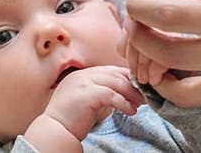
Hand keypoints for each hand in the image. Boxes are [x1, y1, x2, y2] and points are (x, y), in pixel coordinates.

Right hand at [26, 65, 143, 147]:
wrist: (55, 131)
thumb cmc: (70, 120)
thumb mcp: (85, 101)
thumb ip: (99, 93)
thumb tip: (121, 95)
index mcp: (81, 75)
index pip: (109, 70)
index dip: (125, 77)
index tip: (137, 87)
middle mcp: (82, 75)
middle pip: (114, 73)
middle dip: (132, 84)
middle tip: (145, 95)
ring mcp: (84, 82)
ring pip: (116, 82)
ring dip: (131, 94)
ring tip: (141, 103)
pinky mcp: (88, 94)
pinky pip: (112, 95)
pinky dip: (124, 103)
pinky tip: (131, 112)